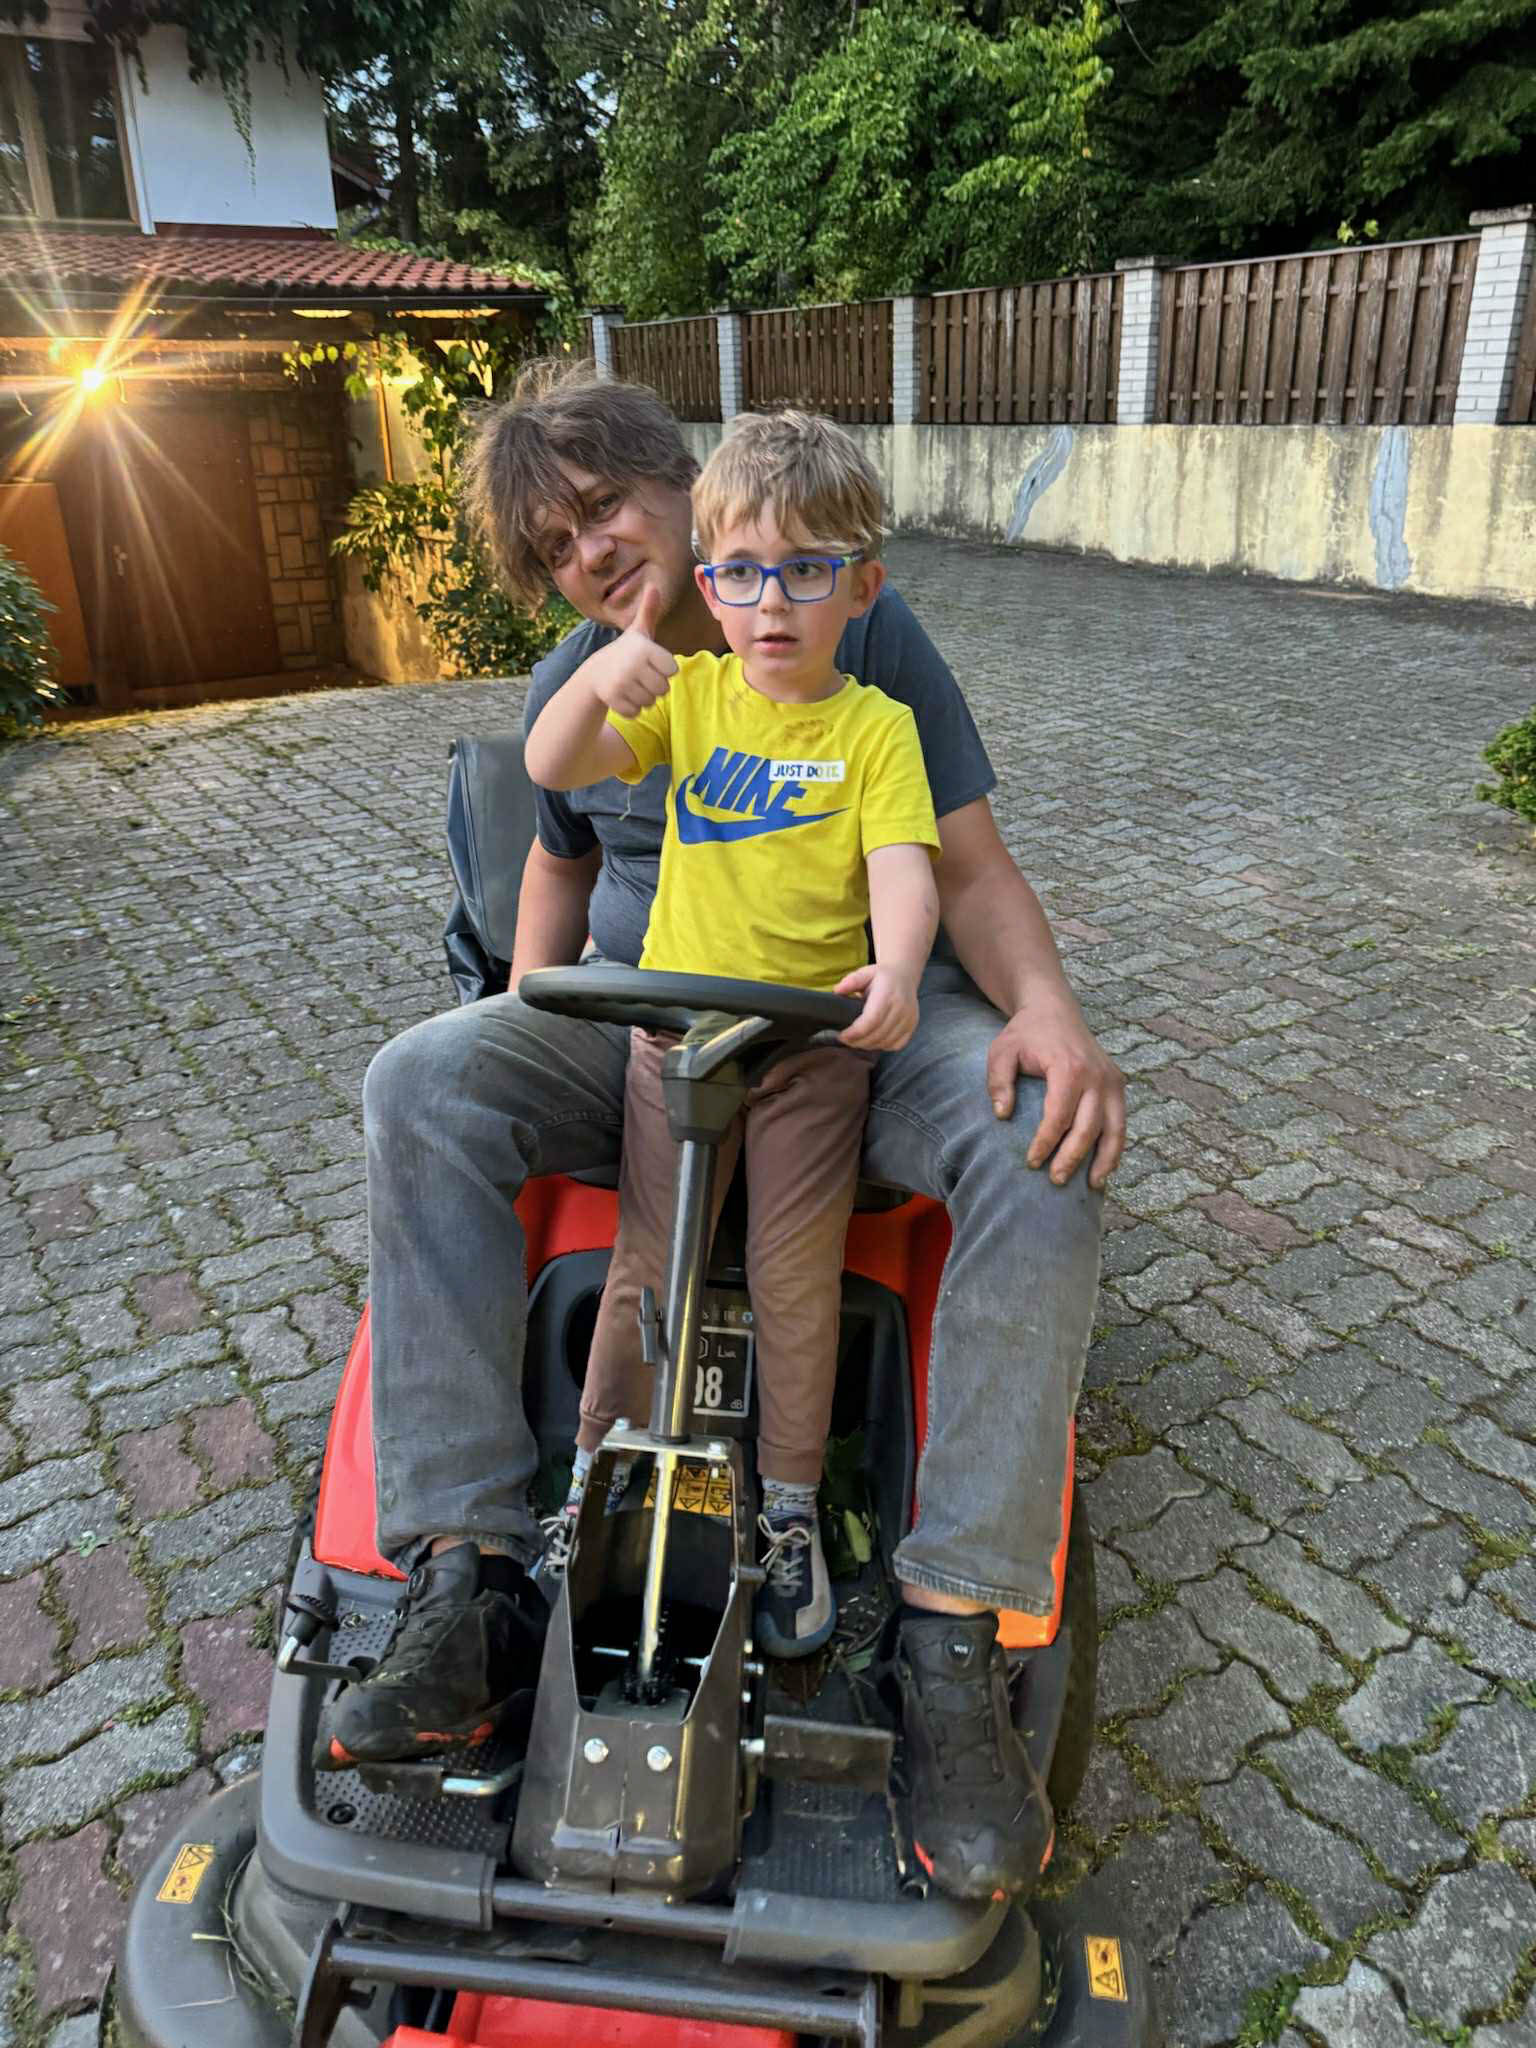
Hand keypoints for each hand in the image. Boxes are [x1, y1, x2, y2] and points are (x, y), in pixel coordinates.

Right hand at [583, 579, 676, 717]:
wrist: (596, 671)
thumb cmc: (626, 652)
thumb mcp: (639, 632)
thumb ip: (649, 611)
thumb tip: (654, 586)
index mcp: (645, 649)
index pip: (673, 671)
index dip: (663, 669)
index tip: (649, 662)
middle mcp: (633, 665)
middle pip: (663, 689)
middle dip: (654, 686)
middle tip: (639, 676)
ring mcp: (622, 682)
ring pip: (650, 702)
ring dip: (643, 698)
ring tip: (631, 684)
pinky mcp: (613, 699)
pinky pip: (636, 712)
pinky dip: (631, 708)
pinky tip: (623, 695)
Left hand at [835, 964, 919, 1051]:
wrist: (904, 976)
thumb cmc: (880, 977)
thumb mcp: (865, 973)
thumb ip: (851, 981)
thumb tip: (837, 991)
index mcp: (888, 994)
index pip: (872, 1020)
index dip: (855, 1032)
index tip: (842, 1036)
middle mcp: (901, 1007)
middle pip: (878, 1034)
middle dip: (858, 1041)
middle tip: (845, 1040)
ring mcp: (909, 1018)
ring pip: (886, 1042)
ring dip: (869, 1045)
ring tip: (856, 1040)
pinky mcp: (912, 1026)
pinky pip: (897, 1044)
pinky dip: (883, 1046)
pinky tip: (872, 1040)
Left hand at [986, 989, 1125, 1189]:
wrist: (1053, 1010)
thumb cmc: (1025, 1034)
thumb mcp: (1001, 1051)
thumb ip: (998, 1082)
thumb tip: (1002, 1116)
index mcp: (1069, 1068)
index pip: (1059, 1116)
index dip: (1045, 1143)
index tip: (1031, 1162)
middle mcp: (1096, 1076)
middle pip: (1088, 1127)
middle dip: (1072, 1157)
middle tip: (1055, 1180)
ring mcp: (1111, 1080)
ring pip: (1114, 1128)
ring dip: (1104, 1160)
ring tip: (1093, 1186)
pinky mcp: (1117, 1083)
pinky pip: (1121, 1121)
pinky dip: (1116, 1146)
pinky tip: (1106, 1167)